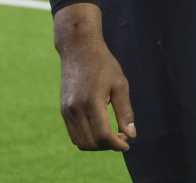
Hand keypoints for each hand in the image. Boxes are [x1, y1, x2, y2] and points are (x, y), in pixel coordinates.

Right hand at [53, 4, 135, 150]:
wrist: (79, 49)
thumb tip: (132, 134)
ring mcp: (66, 111)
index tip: (128, 144)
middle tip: (123, 136)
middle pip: (91, 142)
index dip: (117, 144)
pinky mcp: (63, 110)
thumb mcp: (120, 84)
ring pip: (80, 141)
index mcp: (91, 102)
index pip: (103, 135)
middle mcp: (75, 110)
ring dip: (97, 144)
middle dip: (108, 145)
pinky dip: (87, 137)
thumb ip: (125, 111)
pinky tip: (100, 129)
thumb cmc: (103, 64)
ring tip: (112, 134)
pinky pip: (73, 133)